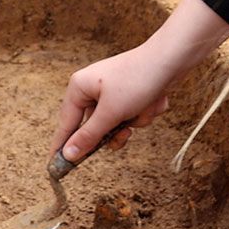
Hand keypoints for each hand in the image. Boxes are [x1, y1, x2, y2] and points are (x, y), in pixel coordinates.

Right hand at [54, 45, 175, 162]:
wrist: (171, 60)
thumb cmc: (137, 80)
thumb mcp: (111, 113)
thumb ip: (88, 136)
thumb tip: (67, 154)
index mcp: (79, 88)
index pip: (66, 124)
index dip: (62, 146)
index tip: (56, 167)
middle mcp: (92, 89)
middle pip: (94, 128)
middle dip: (115, 130)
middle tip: (124, 132)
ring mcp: (111, 92)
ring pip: (116, 125)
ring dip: (133, 121)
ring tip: (144, 108)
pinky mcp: (129, 95)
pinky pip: (131, 116)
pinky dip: (143, 113)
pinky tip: (154, 100)